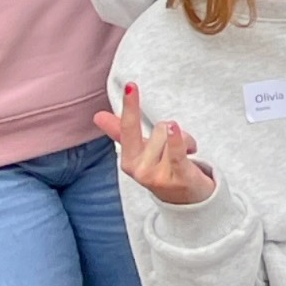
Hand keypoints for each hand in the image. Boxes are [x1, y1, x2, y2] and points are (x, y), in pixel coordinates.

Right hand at [95, 83, 216, 204]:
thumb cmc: (163, 170)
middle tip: (177, 147)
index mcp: (128, 161)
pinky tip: (174, 128)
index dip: (130, 106)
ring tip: (188, 155)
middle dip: (172, 132)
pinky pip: (176, 153)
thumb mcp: (141, 152)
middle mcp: (139, 169)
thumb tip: (98, 115)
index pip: (128, 128)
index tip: (130, 85)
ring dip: (187, 140)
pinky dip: (176, 140)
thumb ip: (121, 133)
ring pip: (172, 136)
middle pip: (159, 128)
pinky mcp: (178, 178)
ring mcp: (157, 176)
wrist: (187, 200)